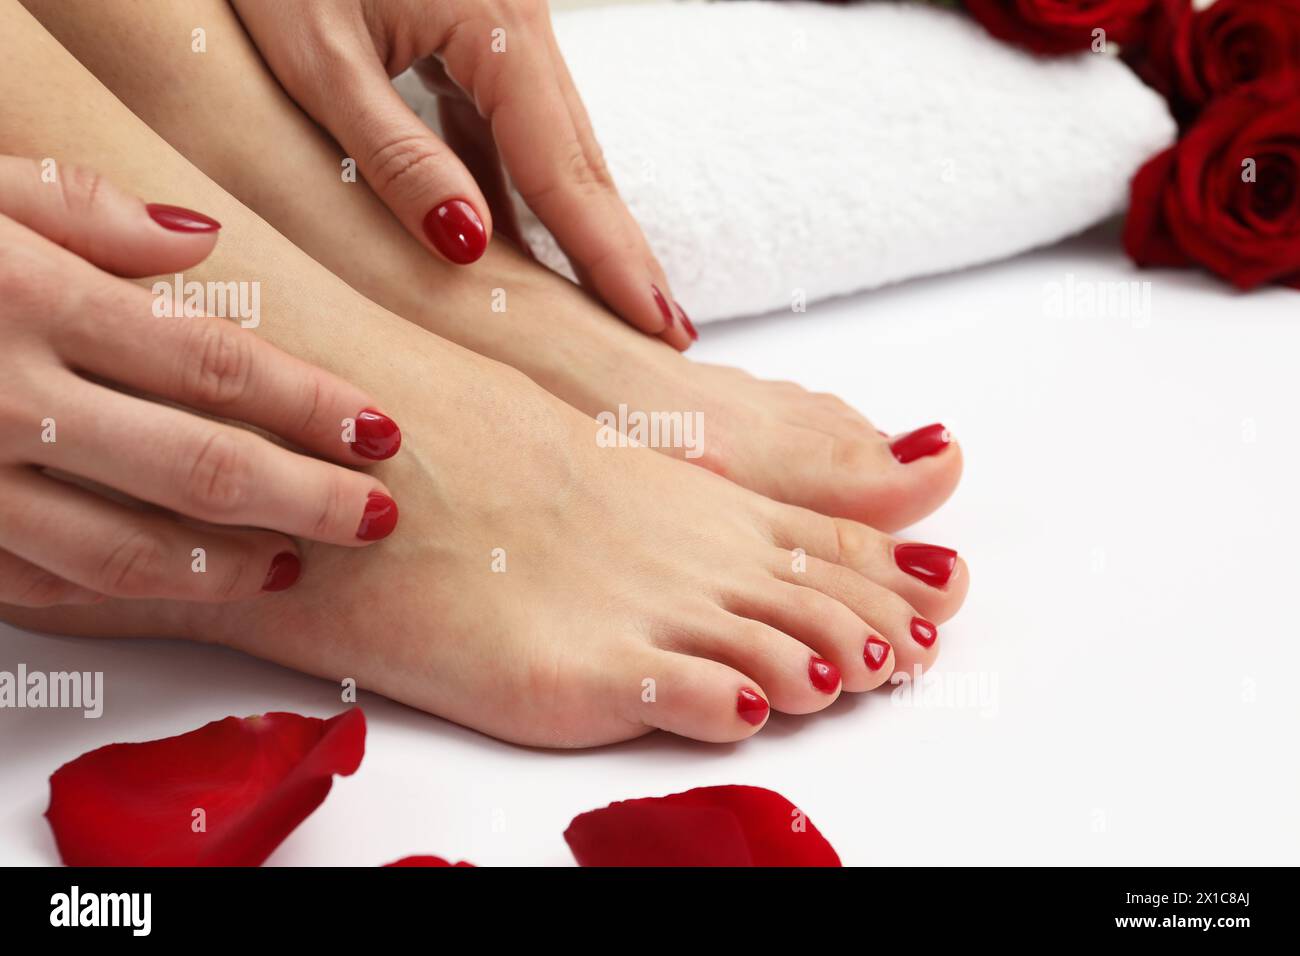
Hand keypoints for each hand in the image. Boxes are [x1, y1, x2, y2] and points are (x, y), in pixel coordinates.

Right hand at [0, 157, 402, 606]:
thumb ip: (85, 210)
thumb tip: (202, 241)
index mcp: (30, 301)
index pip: (216, 368)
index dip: (311, 406)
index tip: (381, 430)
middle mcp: (4, 400)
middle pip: (196, 468)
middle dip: (304, 500)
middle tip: (377, 518)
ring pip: (121, 552)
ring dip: (225, 568)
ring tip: (295, 567)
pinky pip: (40, 583)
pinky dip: (122, 595)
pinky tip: (183, 588)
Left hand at [231, 0, 694, 348]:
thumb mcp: (318, 59)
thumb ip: (396, 155)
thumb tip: (469, 247)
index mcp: (497, 25)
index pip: (564, 169)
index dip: (609, 256)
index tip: (652, 323)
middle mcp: (522, 25)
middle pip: (583, 162)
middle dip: (622, 253)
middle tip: (667, 334)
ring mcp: (504, 30)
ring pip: (554, 149)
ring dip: (583, 229)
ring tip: (616, 302)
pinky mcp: (475, 39)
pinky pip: (512, 131)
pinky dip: (527, 194)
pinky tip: (533, 248)